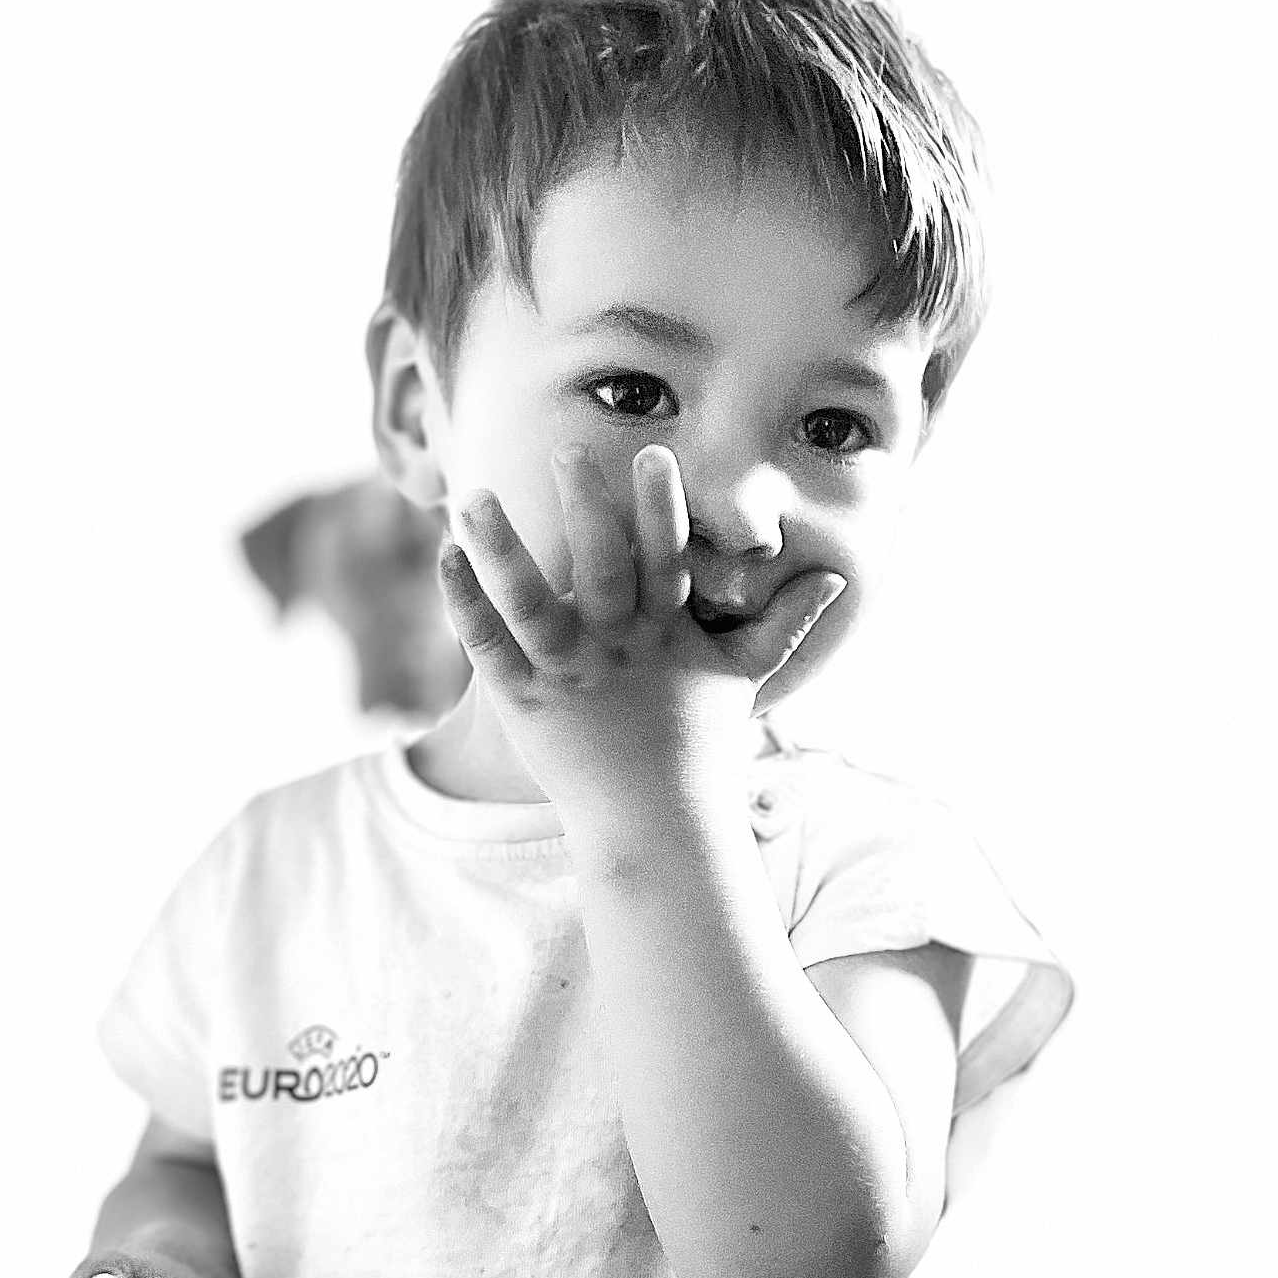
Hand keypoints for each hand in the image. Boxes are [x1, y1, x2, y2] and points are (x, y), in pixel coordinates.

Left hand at [439, 443, 844, 818]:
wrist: (658, 827)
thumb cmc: (701, 746)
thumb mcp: (743, 676)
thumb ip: (784, 622)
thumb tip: (833, 579)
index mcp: (666, 634)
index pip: (667, 561)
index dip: (661, 510)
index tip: (654, 455)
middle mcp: (617, 648)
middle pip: (602, 569)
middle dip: (586, 508)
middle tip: (566, 450)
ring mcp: (568, 674)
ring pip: (530, 602)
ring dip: (501, 548)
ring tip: (473, 494)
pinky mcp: (524, 701)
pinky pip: (488, 646)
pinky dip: (464, 602)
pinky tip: (445, 555)